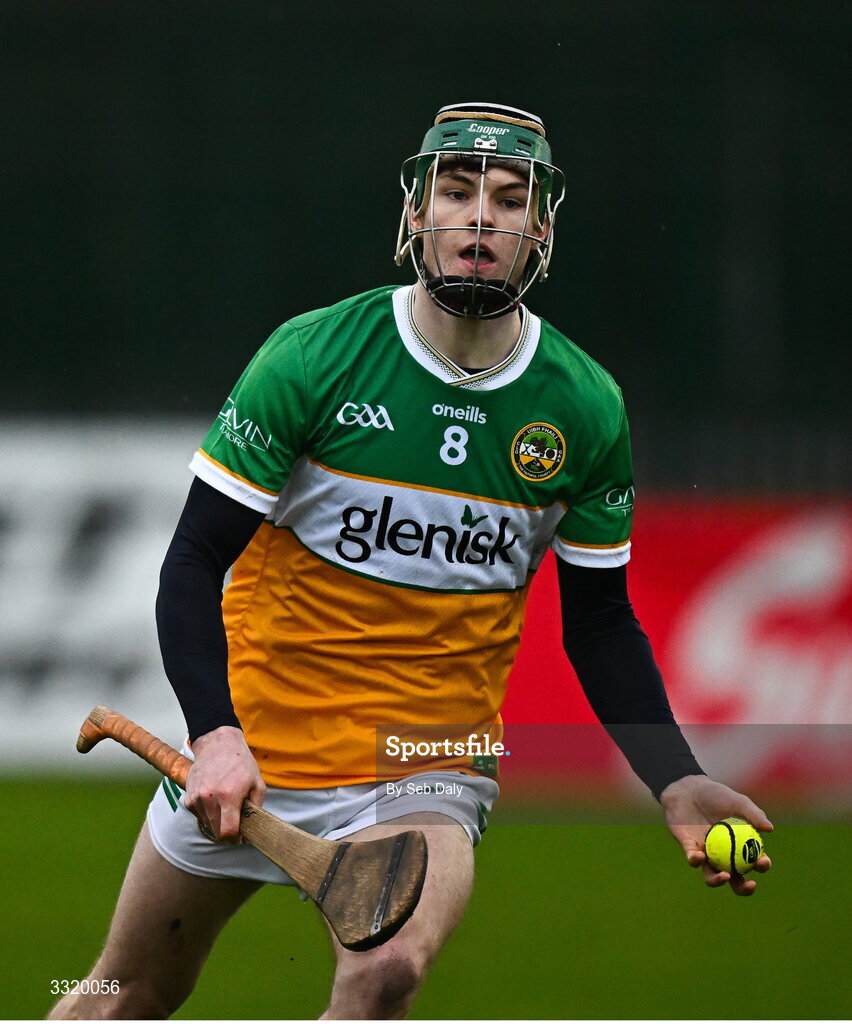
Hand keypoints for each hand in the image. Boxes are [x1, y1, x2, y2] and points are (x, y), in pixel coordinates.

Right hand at [184, 726, 266, 840]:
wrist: (218, 745)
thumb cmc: (241, 763)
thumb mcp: (257, 782)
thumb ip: (256, 807)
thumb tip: (253, 828)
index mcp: (228, 796)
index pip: (227, 831)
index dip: (235, 838)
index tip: (240, 836)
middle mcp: (209, 798)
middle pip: (216, 831)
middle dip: (227, 831)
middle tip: (235, 821)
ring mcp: (196, 798)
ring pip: (207, 824)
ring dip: (217, 821)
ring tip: (225, 804)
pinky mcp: (188, 797)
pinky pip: (198, 815)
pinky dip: (207, 813)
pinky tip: (214, 800)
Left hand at [659, 774, 772, 895]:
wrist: (689, 788)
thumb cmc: (717, 795)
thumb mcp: (738, 801)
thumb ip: (753, 814)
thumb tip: (769, 828)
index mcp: (739, 846)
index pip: (754, 861)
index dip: (761, 866)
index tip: (762, 861)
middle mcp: (723, 855)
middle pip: (735, 879)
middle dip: (744, 888)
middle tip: (749, 884)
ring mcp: (706, 854)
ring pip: (711, 876)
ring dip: (717, 881)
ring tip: (724, 875)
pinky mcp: (688, 848)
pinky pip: (692, 859)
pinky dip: (695, 860)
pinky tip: (700, 855)